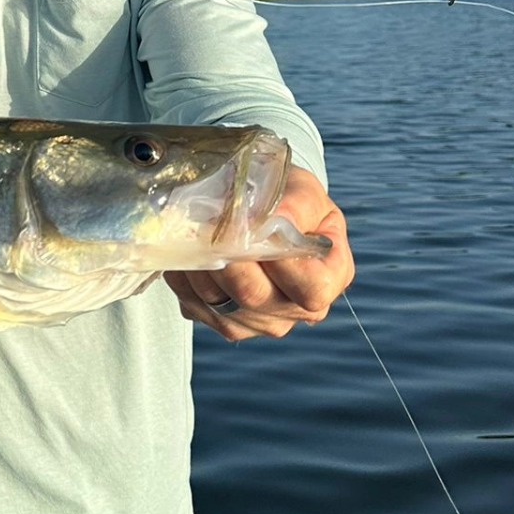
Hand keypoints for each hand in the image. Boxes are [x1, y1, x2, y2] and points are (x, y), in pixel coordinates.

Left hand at [165, 166, 354, 339]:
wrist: (265, 211)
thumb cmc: (290, 200)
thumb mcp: (303, 191)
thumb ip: (295, 206)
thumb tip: (274, 221)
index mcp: (330, 279)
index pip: (310, 288)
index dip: (281, 264)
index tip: (255, 231)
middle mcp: (296, 310)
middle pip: (255, 297)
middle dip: (227, 259)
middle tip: (206, 227)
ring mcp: (260, 322)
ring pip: (219, 303)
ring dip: (199, 265)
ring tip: (190, 231)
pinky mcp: (225, 322)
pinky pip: (196, 305)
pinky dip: (184, 276)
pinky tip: (183, 248)